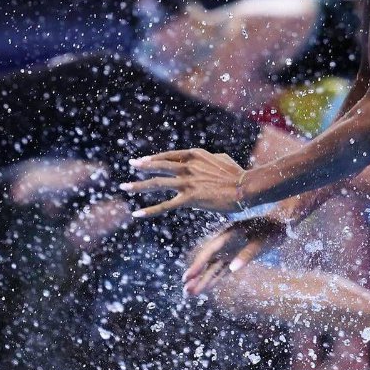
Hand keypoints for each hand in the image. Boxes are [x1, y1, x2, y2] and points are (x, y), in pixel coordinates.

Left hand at [122, 148, 244, 214]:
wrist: (245, 188)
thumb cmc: (238, 175)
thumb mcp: (222, 160)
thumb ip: (210, 159)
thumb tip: (207, 158)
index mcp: (195, 155)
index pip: (170, 156)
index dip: (155, 158)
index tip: (144, 160)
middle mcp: (188, 166)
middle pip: (159, 166)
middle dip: (142, 166)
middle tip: (131, 165)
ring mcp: (187, 182)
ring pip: (157, 183)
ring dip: (138, 186)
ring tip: (124, 187)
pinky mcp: (189, 199)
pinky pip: (165, 205)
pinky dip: (149, 210)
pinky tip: (137, 214)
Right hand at [182, 216, 288, 294]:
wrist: (280, 224)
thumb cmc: (271, 230)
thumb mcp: (262, 241)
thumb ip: (247, 254)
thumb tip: (232, 269)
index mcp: (229, 235)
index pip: (210, 251)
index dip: (198, 265)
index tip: (187, 277)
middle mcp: (226, 244)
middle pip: (208, 262)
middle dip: (197, 277)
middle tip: (185, 291)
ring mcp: (229, 251)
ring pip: (213, 268)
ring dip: (202, 280)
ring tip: (189, 293)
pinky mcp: (235, 257)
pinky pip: (222, 270)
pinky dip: (214, 279)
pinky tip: (205, 288)